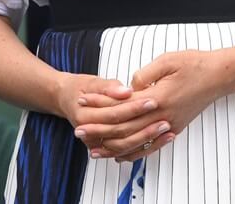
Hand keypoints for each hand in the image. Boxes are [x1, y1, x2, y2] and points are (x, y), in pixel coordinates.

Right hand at [55, 73, 169, 160]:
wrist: (67, 100)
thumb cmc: (80, 89)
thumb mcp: (91, 82)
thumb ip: (109, 87)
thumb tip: (126, 92)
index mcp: (84, 115)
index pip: (114, 114)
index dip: (134, 108)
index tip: (152, 100)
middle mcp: (89, 133)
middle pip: (121, 133)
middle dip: (145, 126)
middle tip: (164, 118)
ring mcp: (97, 143)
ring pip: (125, 147)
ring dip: (148, 140)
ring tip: (167, 130)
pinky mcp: (105, 147)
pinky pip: (126, 152)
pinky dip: (144, 147)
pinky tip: (160, 140)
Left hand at [75, 50, 230, 160]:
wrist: (220, 75)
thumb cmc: (195, 64)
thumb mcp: (166, 60)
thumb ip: (144, 75)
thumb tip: (128, 87)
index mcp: (158, 97)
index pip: (122, 105)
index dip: (100, 104)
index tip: (83, 101)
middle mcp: (162, 116)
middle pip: (125, 128)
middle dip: (100, 130)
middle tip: (79, 131)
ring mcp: (169, 125)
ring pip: (136, 142)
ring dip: (113, 146)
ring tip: (94, 149)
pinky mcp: (174, 128)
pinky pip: (151, 147)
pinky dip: (134, 153)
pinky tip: (121, 156)